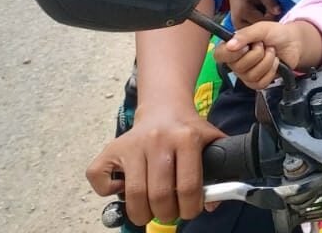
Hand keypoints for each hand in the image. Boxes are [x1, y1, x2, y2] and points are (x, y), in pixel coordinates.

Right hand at [86, 105, 223, 226]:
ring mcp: (133, 143)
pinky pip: (100, 178)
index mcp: (187, 138)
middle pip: (159, 194)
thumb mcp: (211, 141)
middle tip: (168, 213)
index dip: (190, 208)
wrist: (165, 106)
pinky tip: (124, 188)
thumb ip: (221, 169)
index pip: (188, 186)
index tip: (189, 211)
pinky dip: (109, 191)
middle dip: (166, 214)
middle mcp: (158, 139)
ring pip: (134, 193)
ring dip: (142, 212)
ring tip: (150, 210)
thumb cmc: (187, 130)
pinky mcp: (112, 148)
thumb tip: (213, 204)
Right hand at [213, 21, 308, 90]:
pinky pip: (260, 83)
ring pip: (251, 75)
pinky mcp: (257, 83)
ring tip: (271, 52)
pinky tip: (274, 63)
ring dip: (267, 61)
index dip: (232, 53)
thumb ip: (245, 35)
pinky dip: (271, 71)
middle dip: (257, 53)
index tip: (246, 46)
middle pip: (238, 66)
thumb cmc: (275, 33)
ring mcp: (246, 74)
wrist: (293, 42)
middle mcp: (236, 62)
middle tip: (263, 45)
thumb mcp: (261, 28)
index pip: (219, 55)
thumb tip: (229, 45)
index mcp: (232, 47)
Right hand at [227, 0, 280, 28]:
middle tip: (268, 8)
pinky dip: (257, 24)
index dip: (272, 14)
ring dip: (262, 23)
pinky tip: (258, 15)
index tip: (273, 7)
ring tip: (262, 10)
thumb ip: (269, 0)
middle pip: (259, 27)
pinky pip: (252, 30)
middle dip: (267, 20)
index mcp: (242, 11)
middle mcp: (237, 21)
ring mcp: (236, 26)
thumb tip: (278, 12)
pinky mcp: (238, 27)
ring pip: (256, 31)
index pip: (263, 21)